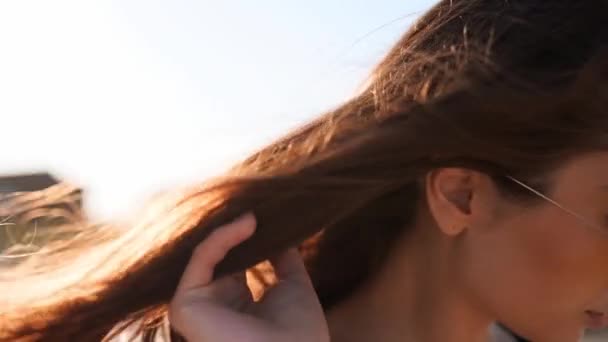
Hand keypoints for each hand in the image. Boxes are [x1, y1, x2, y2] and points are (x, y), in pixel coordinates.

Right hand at [168, 212, 329, 341]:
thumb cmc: (299, 331)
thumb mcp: (295, 286)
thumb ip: (284, 259)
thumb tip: (282, 233)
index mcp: (238, 305)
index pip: (235, 262)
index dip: (248, 237)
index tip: (265, 215)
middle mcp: (215, 305)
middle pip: (219, 255)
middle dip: (236, 229)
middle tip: (257, 207)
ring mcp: (199, 305)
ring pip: (208, 253)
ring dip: (231, 229)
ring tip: (255, 215)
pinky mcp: (186, 304)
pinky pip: (202, 258)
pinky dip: (223, 236)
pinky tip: (247, 223)